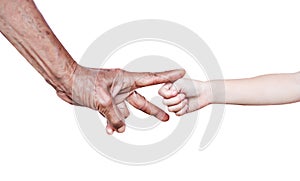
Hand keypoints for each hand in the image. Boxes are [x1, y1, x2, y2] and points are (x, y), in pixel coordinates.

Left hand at [57, 64, 184, 133]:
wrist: (66, 81)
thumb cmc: (82, 81)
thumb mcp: (101, 99)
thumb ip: (114, 115)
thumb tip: (121, 128)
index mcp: (126, 79)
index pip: (151, 78)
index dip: (168, 77)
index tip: (181, 73)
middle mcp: (123, 87)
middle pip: (143, 100)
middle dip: (154, 109)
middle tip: (167, 117)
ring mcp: (115, 95)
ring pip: (126, 112)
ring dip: (121, 121)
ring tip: (116, 128)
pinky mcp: (106, 102)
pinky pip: (114, 115)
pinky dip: (112, 123)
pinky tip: (109, 130)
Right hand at [158, 78, 211, 115]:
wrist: (203, 93)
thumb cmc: (192, 86)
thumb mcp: (178, 83)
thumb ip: (167, 89)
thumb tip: (163, 97)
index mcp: (168, 88)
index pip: (160, 93)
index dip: (168, 94)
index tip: (176, 91)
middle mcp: (170, 96)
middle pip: (164, 102)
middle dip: (176, 100)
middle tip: (183, 95)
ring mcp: (174, 103)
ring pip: (170, 109)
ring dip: (180, 105)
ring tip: (186, 99)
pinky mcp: (180, 110)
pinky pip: (177, 113)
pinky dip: (183, 109)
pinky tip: (187, 105)